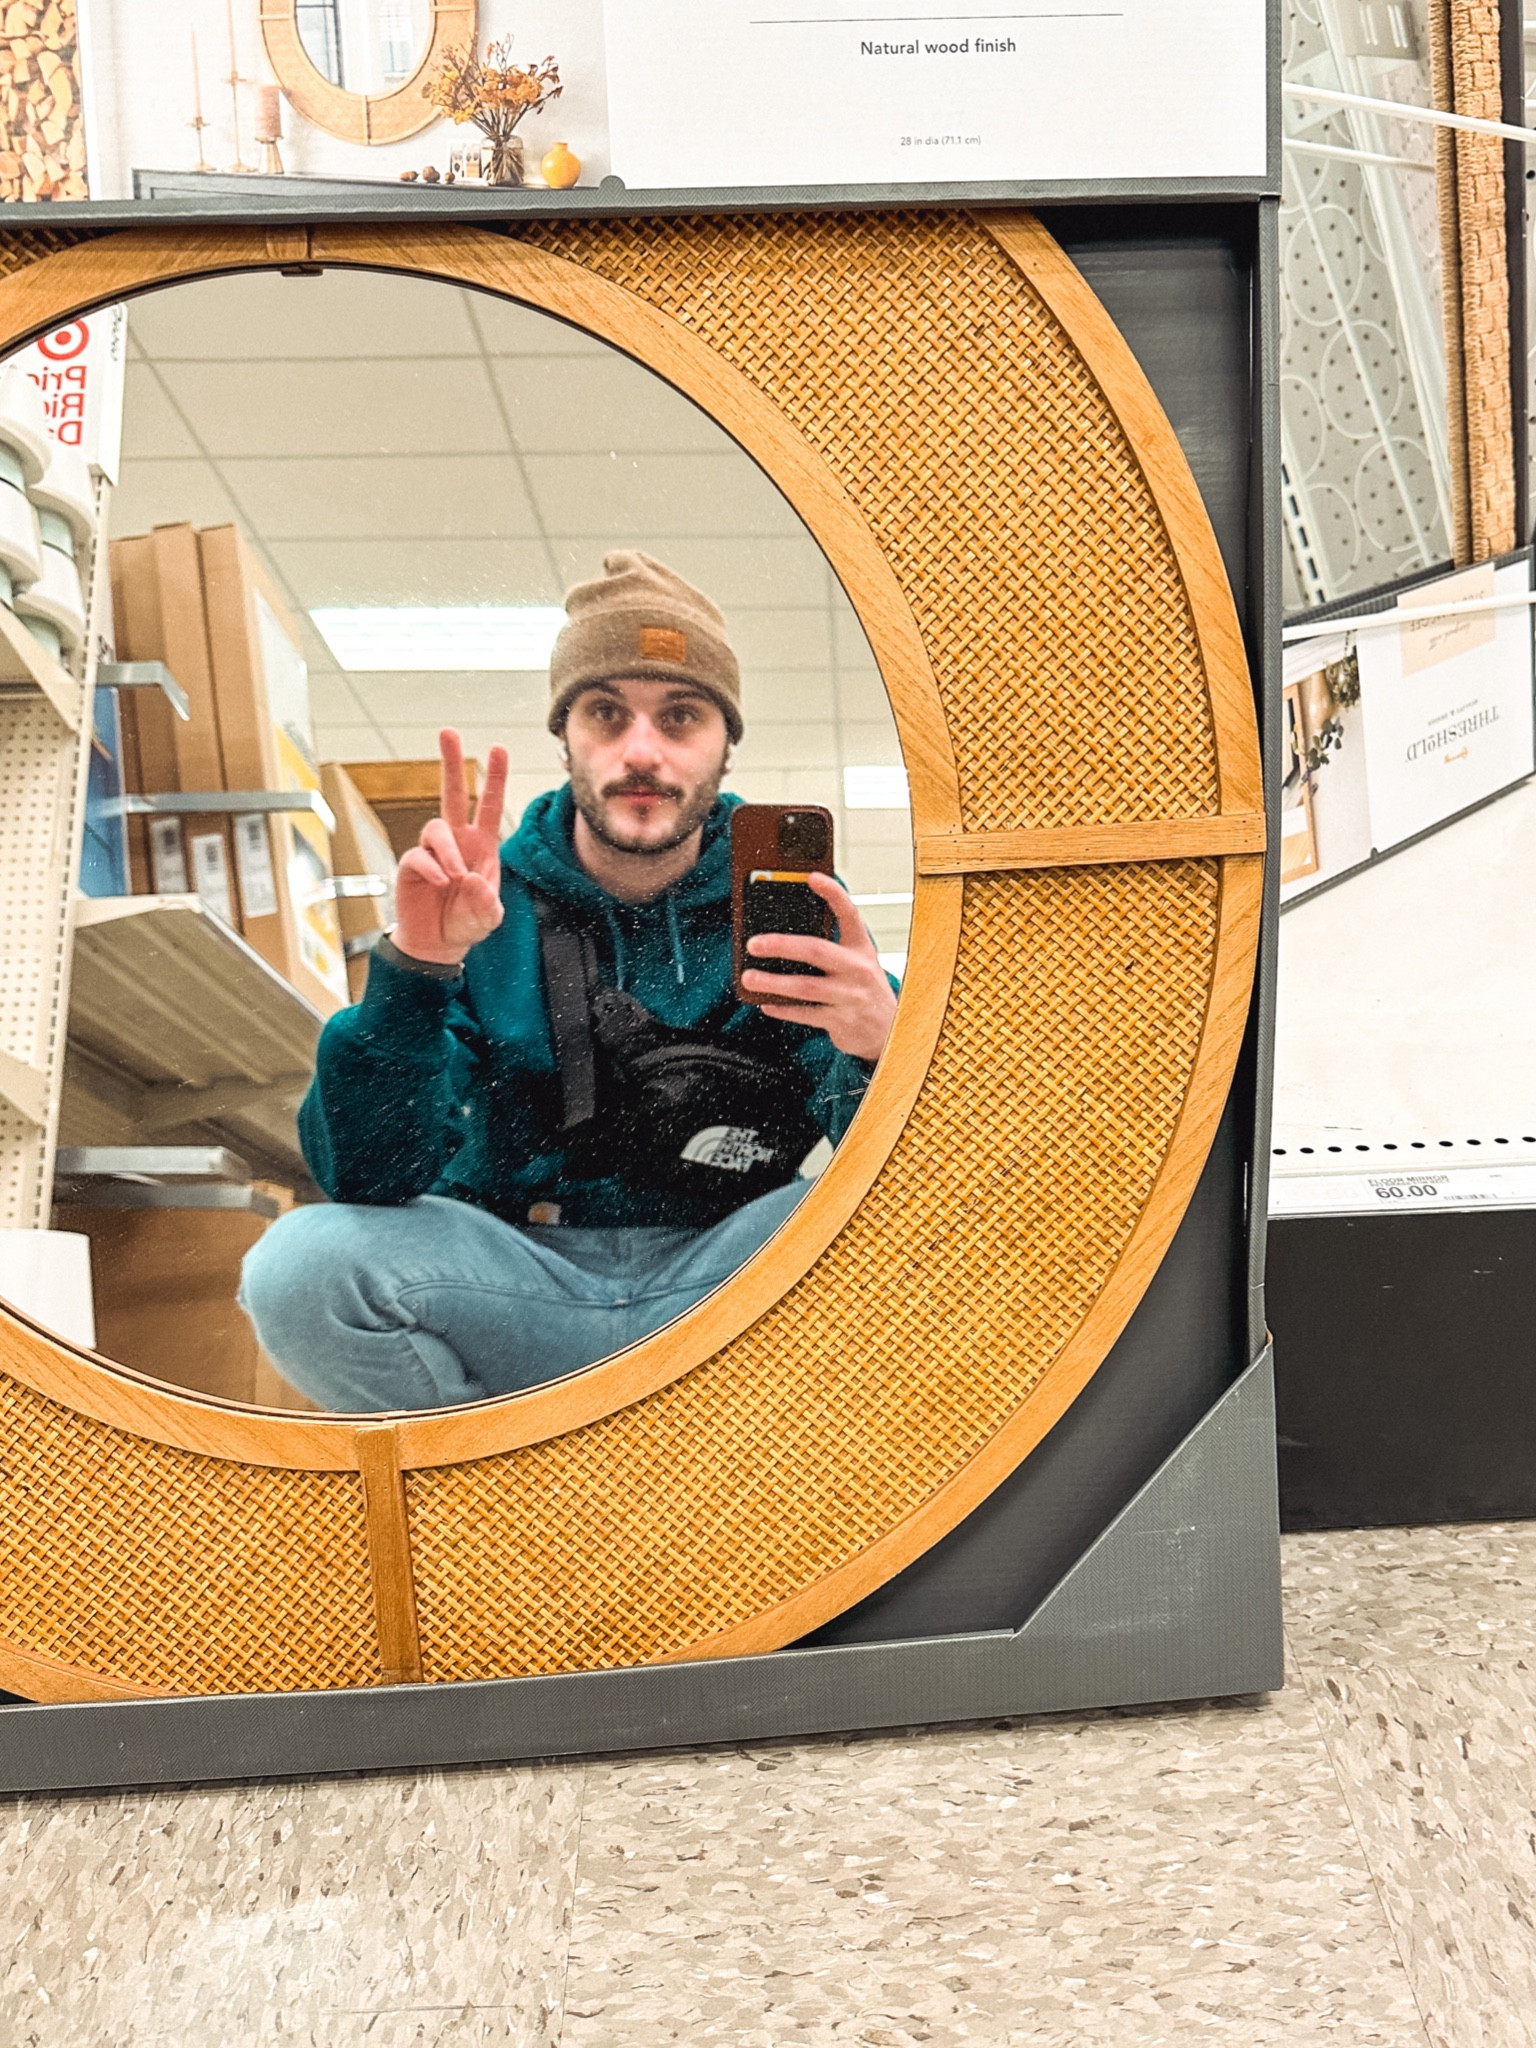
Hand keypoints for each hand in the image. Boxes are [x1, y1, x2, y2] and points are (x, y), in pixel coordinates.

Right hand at [391, 728, 508, 966]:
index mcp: (482, 846)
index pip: (487, 805)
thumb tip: (472, 880)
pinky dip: (430, 868)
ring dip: (447, 851)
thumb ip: (487, 903)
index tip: (497, 748)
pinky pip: (418, 855)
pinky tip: (439, 882)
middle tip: (448, 732)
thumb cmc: (467, 924)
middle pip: (451, 794)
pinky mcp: (412, 865)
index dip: (494, 778)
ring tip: (454, 877)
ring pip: (436, 829)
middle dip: (451, 762)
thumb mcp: (489, 918)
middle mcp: (457, 842)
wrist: (438, 945)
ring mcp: (432, 852)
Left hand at [742, 872, 896, 1063]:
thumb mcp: (857, 962)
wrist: (891, 1030)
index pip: (849, 914)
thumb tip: (783, 939)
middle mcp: (857, 969)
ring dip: (773, 981)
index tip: (812, 877)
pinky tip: (766, 1004)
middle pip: (817, 950)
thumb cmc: (864, 990)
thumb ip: (831, 948)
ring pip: (806, 986)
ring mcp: (850, 996)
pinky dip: (783, 1009)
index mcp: (860, 948)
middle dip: (781, 945)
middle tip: (754, 943)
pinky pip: (806, 1013)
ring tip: (749, 977)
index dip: (833, 894)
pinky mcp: (842, 1021)